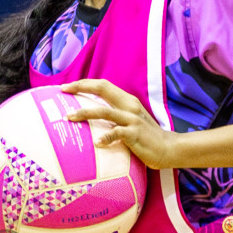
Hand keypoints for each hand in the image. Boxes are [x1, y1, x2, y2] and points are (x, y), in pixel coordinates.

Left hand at [62, 79, 176, 168]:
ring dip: (84, 113)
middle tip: (62, 90)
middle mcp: (128, 106)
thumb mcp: (130, 121)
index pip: (103, 85)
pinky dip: (105, 137)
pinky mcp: (134, 134)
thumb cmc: (146, 137)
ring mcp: (132, 119)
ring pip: (104, 111)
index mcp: (126, 101)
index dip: (84, 83)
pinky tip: (96, 143)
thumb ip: (114, 116)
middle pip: (102, 89)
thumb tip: (91, 117)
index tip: (66, 87)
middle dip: (80, 87)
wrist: (170, 148)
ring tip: (69, 117)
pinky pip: (116, 134)